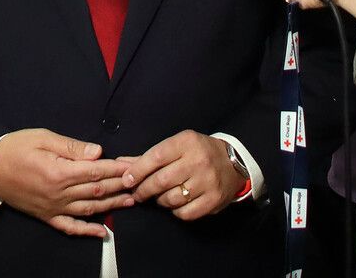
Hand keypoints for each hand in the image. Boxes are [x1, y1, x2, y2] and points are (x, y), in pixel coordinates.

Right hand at [0, 129, 133, 237]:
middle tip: (141, 180)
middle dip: (121, 184)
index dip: (118, 168)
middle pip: (97, 190)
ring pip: (89, 209)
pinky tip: (102, 232)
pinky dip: (87, 231)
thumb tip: (98, 152)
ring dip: (112, 206)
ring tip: (131, 201)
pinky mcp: (46, 216)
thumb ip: (72, 147)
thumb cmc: (15, 148)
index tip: (135, 165)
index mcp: (59, 172)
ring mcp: (53, 208)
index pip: (96, 171)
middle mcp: (58, 194)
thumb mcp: (43, 138)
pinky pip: (69, 227)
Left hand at [121, 131, 245, 220]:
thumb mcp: (178, 145)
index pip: (156, 156)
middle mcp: (198, 161)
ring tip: (158, 197)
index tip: (127, 180)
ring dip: (159, 200)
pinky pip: (184, 213)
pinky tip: (175, 204)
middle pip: (161, 180)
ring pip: (171, 199)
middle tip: (137, 194)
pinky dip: (175, 211)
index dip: (138, 170)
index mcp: (187, 143)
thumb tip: (121, 163)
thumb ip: (150, 156)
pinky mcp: (213, 200)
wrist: (234, 163)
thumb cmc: (199, 152)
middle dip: (144, 189)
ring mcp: (207, 182)